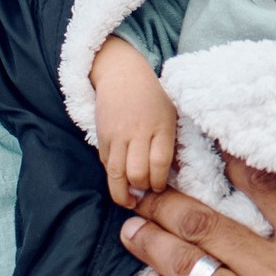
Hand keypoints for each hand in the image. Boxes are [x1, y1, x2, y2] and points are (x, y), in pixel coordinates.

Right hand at [88, 39, 180, 207]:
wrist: (121, 75)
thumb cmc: (152, 98)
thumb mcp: (170, 115)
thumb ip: (171, 143)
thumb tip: (172, 175)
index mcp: (160, 126)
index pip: (159, 163)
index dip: (159, 182)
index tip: (161, 187)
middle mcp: (138, 131)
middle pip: (137, 173)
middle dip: (142, 189)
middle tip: (146, 192)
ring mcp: (117, 135)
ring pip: (117, 174)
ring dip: (123, 193)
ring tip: (130, 200)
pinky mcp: (102, 138)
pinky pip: (106, 165)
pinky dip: (113, 178)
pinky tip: (120, 182)